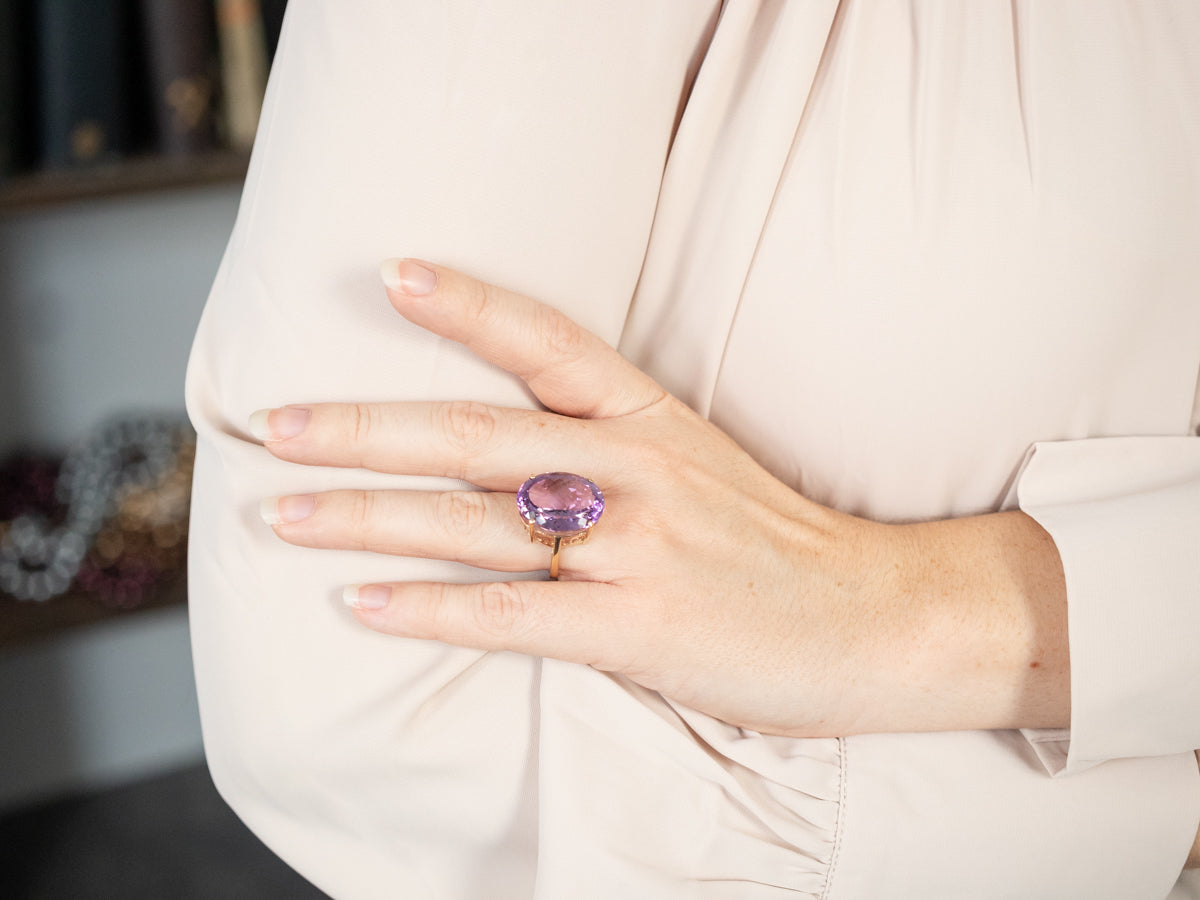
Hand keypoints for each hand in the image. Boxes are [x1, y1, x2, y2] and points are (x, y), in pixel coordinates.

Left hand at [251, 260, 1069, 737]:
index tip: (394, 275)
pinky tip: (363, 605)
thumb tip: (510, 452)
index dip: (470, 305)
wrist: (874, 615)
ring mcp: (636, 547)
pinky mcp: (639, 626)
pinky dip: (431, 609)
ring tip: (286, 514)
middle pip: (478, 434)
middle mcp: (636, 470)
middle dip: (369, 427)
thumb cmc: (778, 542)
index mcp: (653, 419)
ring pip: (476, 521)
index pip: (550, 341)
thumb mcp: (702, 462)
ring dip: (370, 518)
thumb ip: (616, 444)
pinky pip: (511, 614)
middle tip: (281, 422)